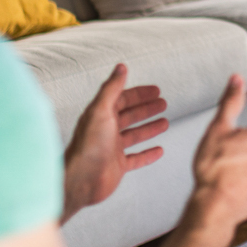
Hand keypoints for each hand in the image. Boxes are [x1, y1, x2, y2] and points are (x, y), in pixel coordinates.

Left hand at [61, 64, 168, 223]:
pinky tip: (159, 151)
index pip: (122, 99)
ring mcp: (112, 148)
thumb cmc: (89, 145)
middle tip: (163, 104)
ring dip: (149, 128)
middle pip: (129, 116)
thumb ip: (112, 88)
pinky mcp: (117, 166)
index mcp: (101, 115)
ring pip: (134, 135)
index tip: (156, 90)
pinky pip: (136, 158)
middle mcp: (106, 130)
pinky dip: (148, 154)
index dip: (139, 94)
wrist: (82, 180)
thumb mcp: (101, 110)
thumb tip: (120, 66)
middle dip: (146, 109)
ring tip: (165, 123)